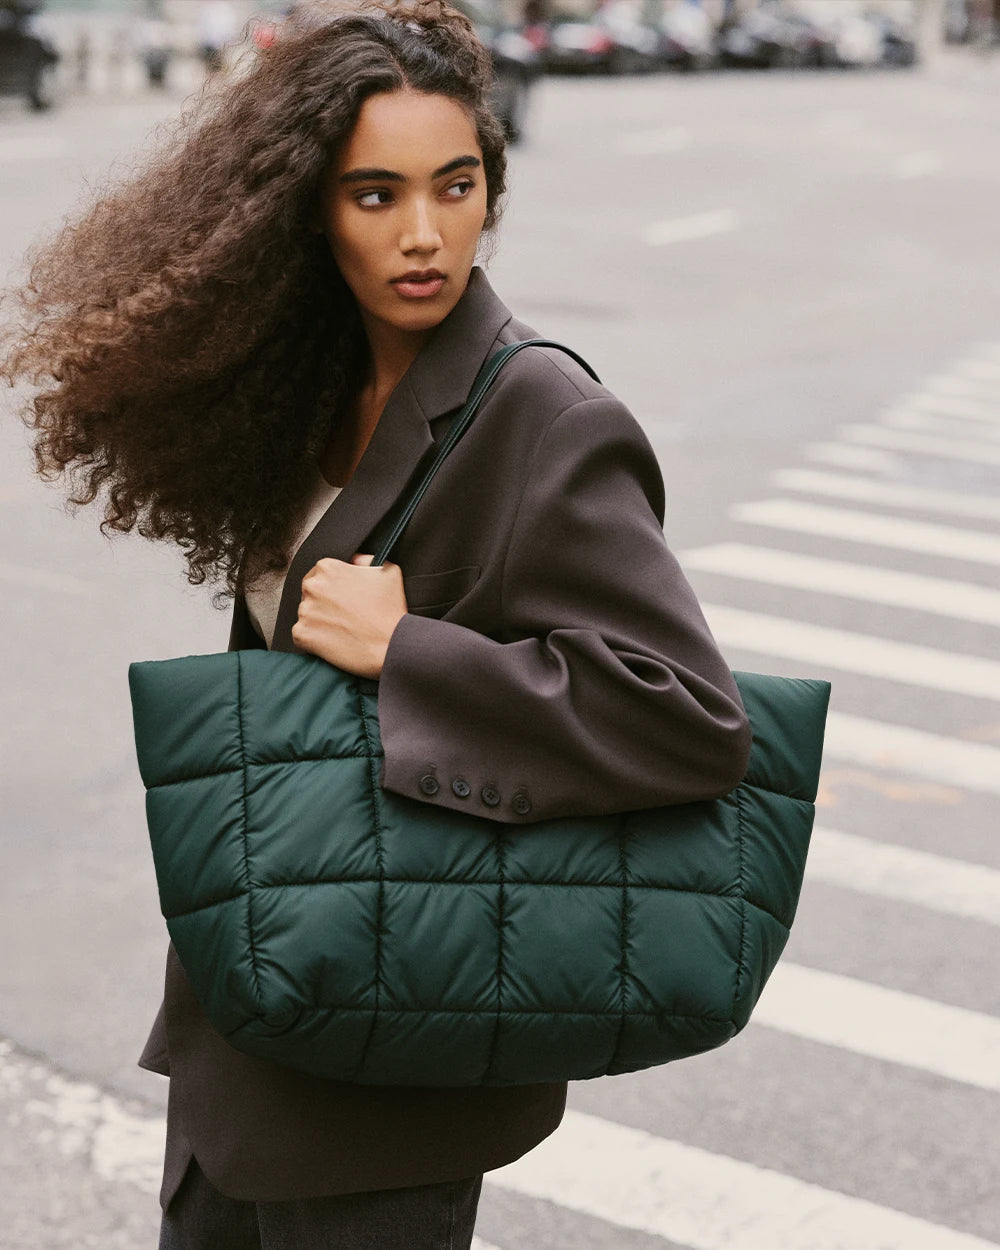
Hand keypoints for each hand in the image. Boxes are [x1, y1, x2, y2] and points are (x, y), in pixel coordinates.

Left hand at [291, 554, 407, 678]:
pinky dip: (314, 638)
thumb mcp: (387, 571)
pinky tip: (333, 640)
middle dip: (323, 601)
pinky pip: (301, 634)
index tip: (343, 597)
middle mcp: (313, 586)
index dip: (333, 586)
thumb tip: (353, 560)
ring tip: (342, 628)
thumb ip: (365, 559)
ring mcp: (305, 611)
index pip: (320, 573)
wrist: (390, 646)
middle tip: (343, 614)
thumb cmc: (390, 610)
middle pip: (310, 592)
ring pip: (306, 613)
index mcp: (328, 568)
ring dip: (319, 620)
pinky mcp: (301, 634)